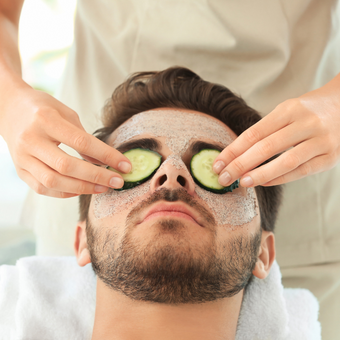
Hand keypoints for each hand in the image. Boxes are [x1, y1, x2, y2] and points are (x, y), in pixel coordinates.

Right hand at [0, 84, 131, 197]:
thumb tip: (104, 163)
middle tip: (118, 182)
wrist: (9, 109)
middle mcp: (31, 140)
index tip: (126, 166)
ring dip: (83, 188)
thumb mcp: (67, 115)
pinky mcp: (20, 170)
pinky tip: (82, 189)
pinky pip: (43, 188)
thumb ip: (85, 139)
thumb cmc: (44, 109)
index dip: (107, 156)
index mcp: (46, 120)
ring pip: (54, 181)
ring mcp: (22, 158)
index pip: (82, 142)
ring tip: (104, 188)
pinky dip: (66, 193)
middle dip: (97, 177)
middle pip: (67, 166)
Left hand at [212, 83, 339, 186]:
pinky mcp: (330, 157)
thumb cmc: (307, 111)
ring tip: (242, 183)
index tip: (217, 163)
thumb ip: (265, 130)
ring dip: (260, 174)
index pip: (254, 133)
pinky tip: (263, 182)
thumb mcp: (287, 111)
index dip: (233, 150)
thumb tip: (235, 155)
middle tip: (223, 178)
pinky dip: (280, 178)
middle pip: (266, 147)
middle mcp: (306, 123)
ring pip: (285, 161)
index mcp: (289, 109)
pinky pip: (302, 171)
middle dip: (240, 165)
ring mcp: (321, 140)